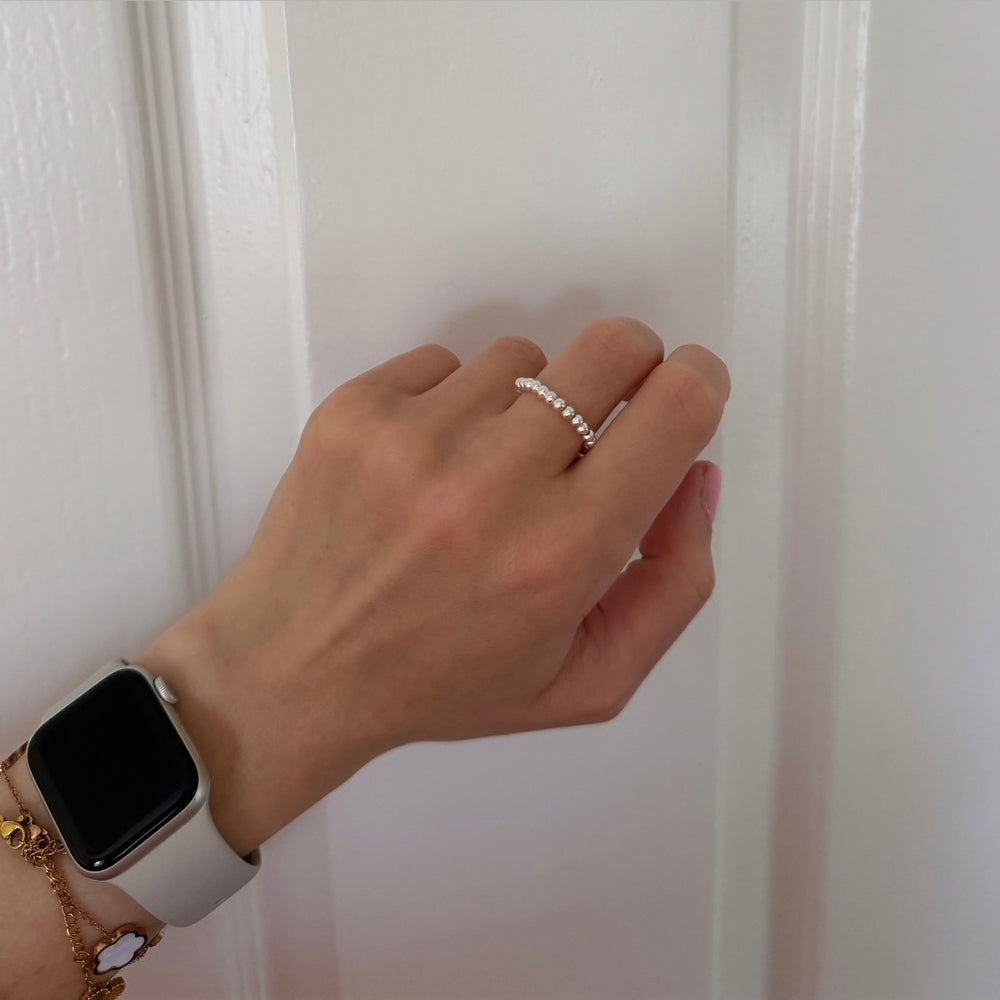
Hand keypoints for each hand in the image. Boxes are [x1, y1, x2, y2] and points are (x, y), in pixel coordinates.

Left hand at [140, 318, 729, 854]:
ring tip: (485, 472)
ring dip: (526, 403)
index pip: (677, 407)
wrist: (293, 671)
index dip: (699, 384)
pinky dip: (453, 404)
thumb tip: (694, 473)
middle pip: (613, 346)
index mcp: (563, 554)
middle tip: (598, 417)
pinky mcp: (357, 410)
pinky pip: (446, 363)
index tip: (686, 392)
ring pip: (525, 358)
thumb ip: (674, 583)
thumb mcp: (589, 680)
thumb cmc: (442, 684)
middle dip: (630, 369)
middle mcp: (494, 483)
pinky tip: (427, 468)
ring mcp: (417, 437)